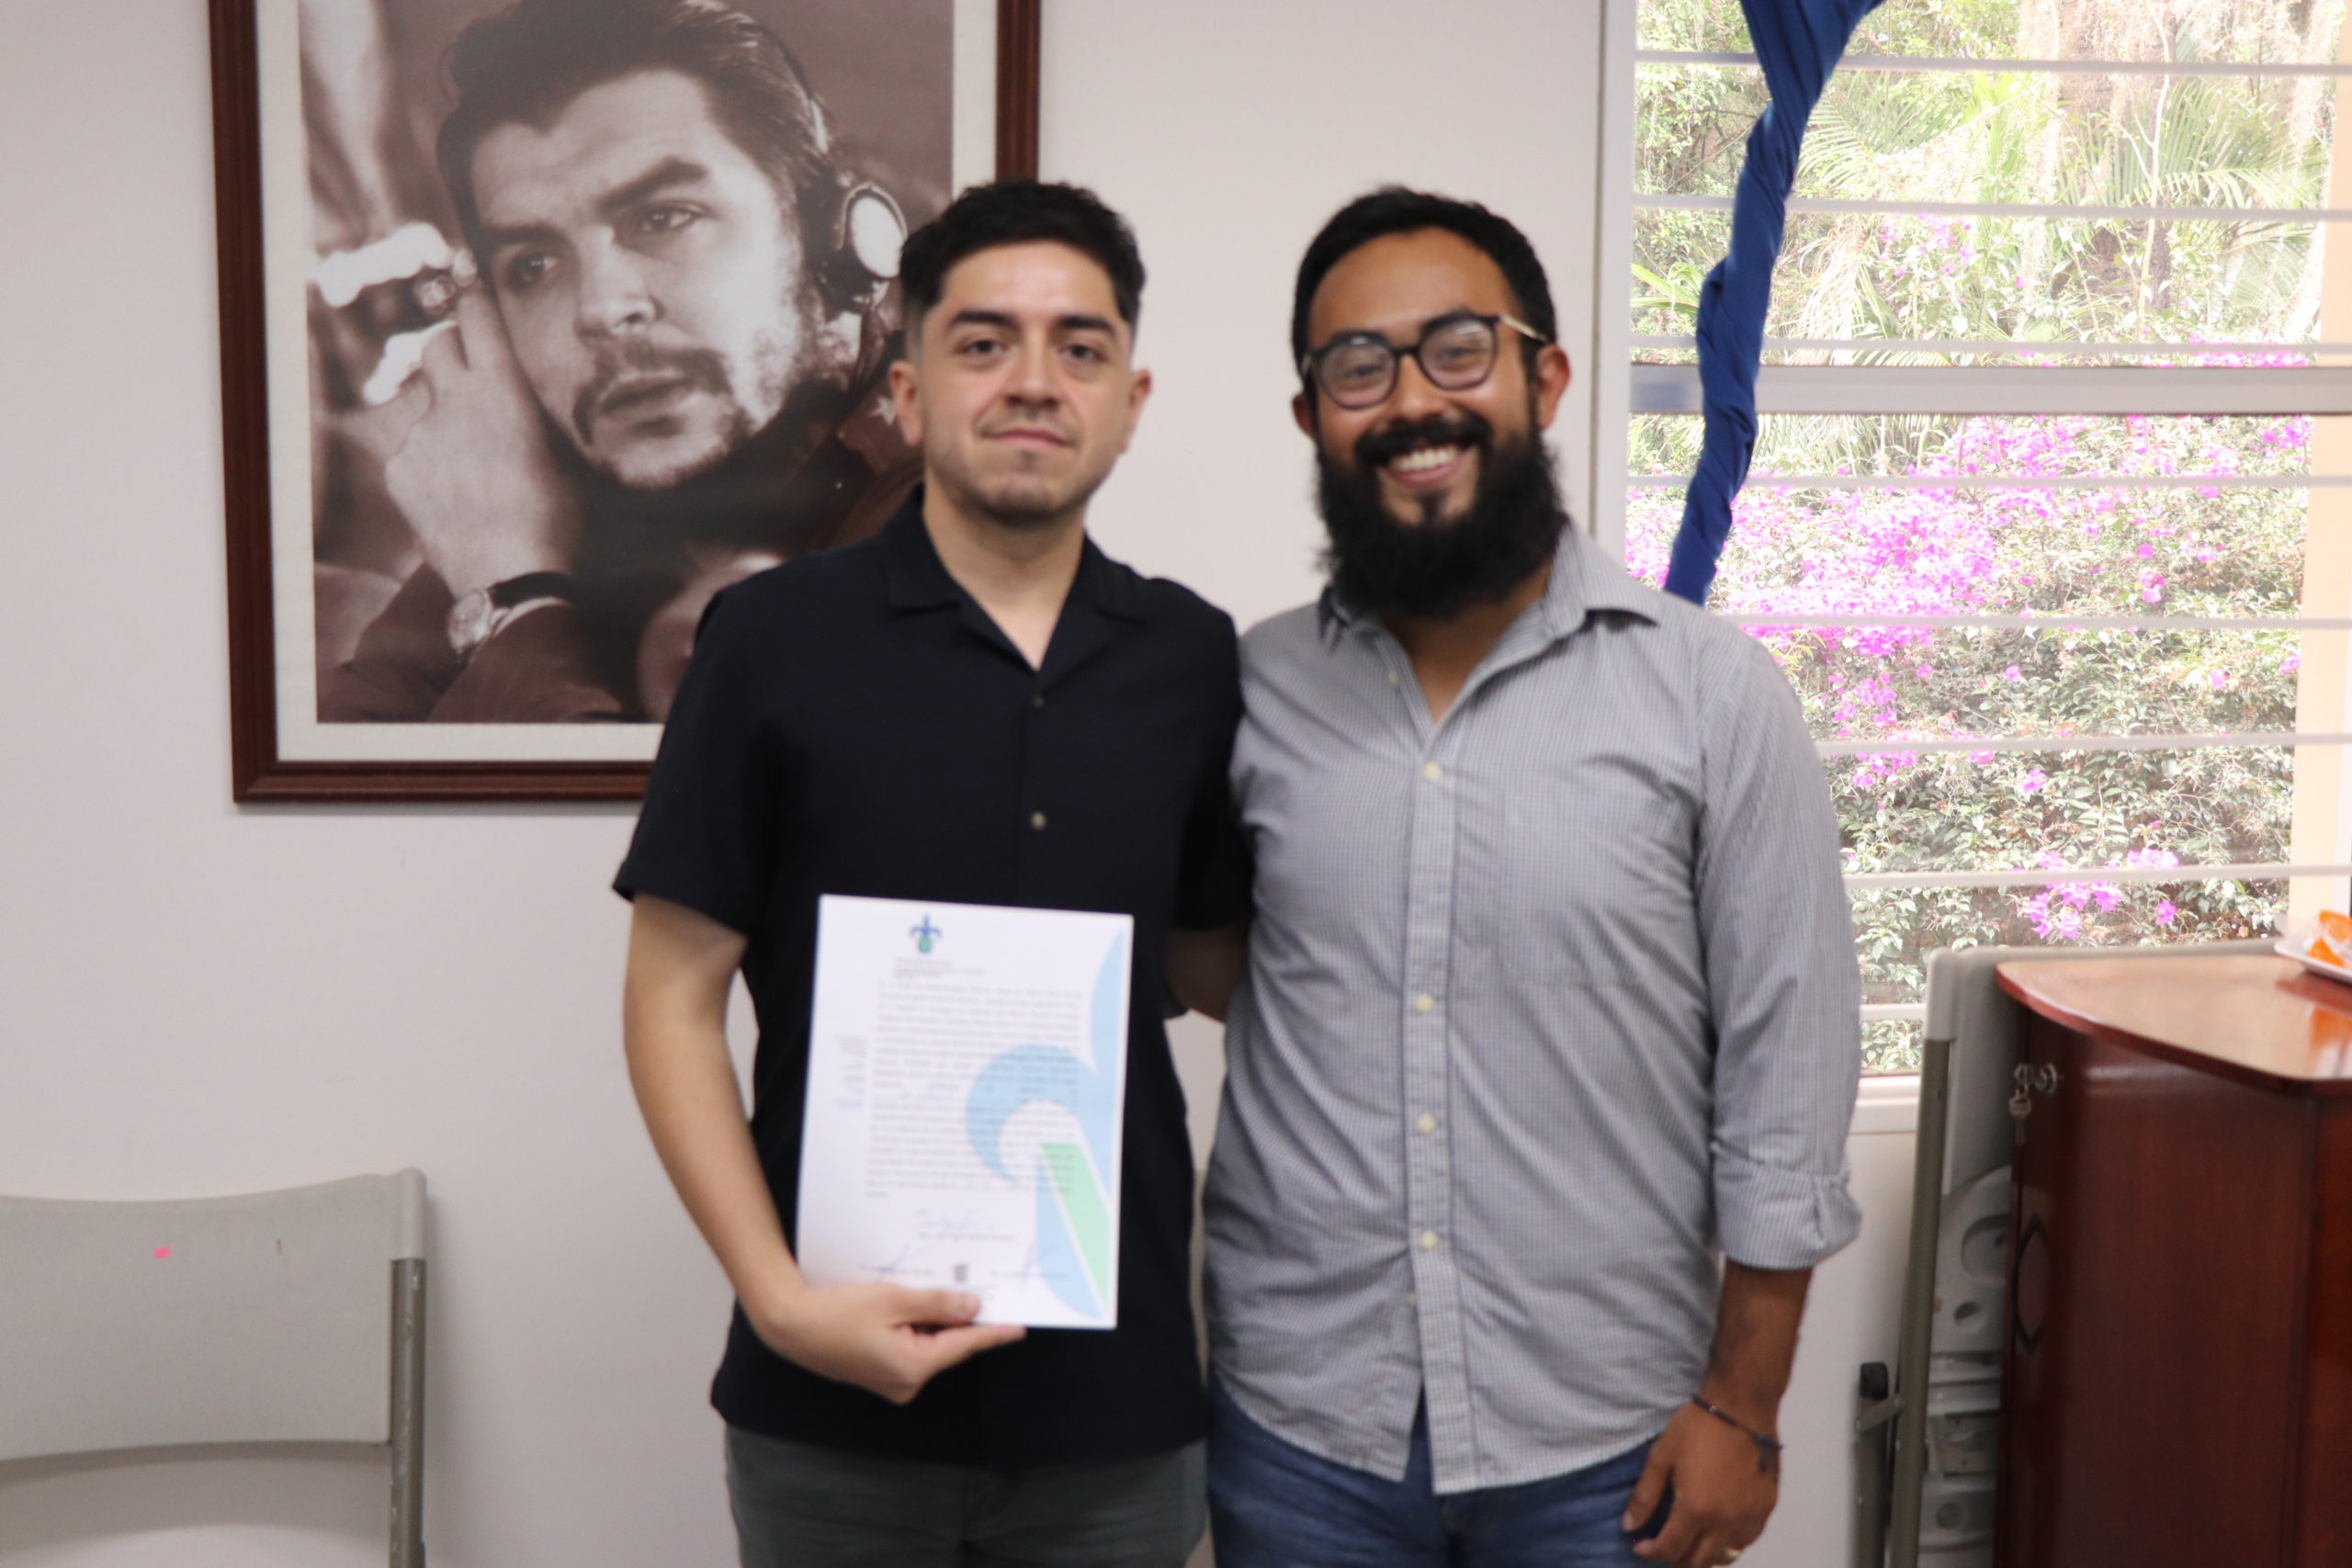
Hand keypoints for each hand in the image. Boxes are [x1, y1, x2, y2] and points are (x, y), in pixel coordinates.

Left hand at [365, 283, 579, 599]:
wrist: (511, 577)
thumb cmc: (554, 520)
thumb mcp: (560, 459)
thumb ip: (532, 421)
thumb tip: (524, 411)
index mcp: (503, 391)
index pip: (477, 318)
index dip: (471, 292)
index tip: (463, 272)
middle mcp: (454, 402)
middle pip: (434, 345)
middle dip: (447, 349)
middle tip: (464, 371)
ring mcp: (420, 435)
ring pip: (423, 404)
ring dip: (441, 419)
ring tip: (469, 463)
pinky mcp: (400, 469)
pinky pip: (410, 450)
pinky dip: (428, 463)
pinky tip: (453, 496)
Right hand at [749, 1281, 1026, 1405]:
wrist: (790, 1325)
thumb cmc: (836, 1312)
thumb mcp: (893, 1299)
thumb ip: (938, 1304)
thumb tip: (972, 1306)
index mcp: (913, 1367)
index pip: (965, 1346)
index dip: (992, 1332)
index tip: (1018, 1327)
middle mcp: (906, 1383)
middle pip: (946, 1345)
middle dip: (957, 1317)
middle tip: (973, 1286)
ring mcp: (891, 1382)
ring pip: (927, 1345)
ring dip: (931, 1320)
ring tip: (929, 1289)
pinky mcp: (878, 1374)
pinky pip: (908, 1348)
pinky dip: (913, 1328)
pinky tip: (907, 1305)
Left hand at [1624, 1399, 1777, 1566]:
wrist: (1741, 1405)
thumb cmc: (1698, 1426)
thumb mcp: (1662, 1456)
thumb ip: (1645, 1496)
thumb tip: (1629, 1526)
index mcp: (1696, 1509)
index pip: (1670, 1549)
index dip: (1650, 1552)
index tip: (1640, 1546)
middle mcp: (1726, 1521)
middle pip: (1698, 1562)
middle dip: (1675, 1559)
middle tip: (1663, 1545)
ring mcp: (1749, 1517)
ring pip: (1725, 1556)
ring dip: (1703, 1555)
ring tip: (1689, 1540)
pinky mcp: (1766, 1508)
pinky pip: (1746, 1540)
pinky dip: (1729, 1543)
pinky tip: (1717, 1530)